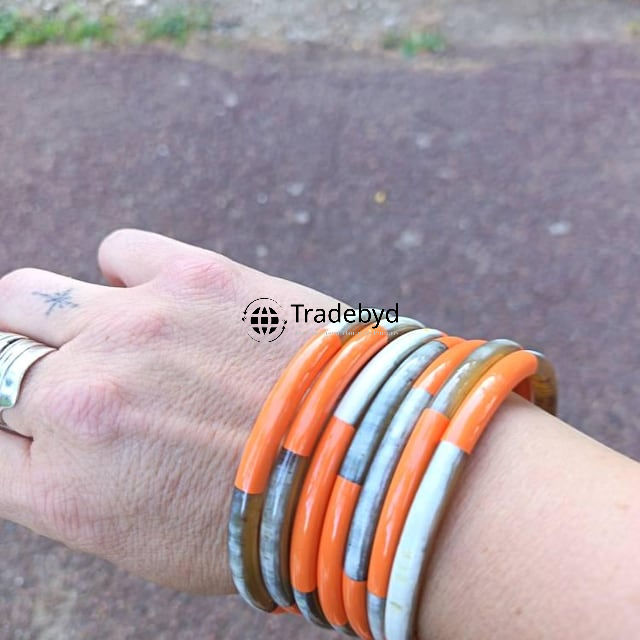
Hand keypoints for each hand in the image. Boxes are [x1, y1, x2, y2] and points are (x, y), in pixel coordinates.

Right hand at [0, 228, 335, 593]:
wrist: (367, 463)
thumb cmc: (264, 513)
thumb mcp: (147, 538)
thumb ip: (75, 486)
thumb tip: (42, 433)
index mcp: (63, 490)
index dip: (12, 422)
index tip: (38, 412)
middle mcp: (80, 405)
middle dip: (24, 368)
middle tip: (72, 372)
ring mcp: (132, 331)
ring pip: (26, 295)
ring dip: (54, 315)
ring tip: (111, 332)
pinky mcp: (190, 277)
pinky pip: (116, 249)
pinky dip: (124, 272)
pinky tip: (163, 300)